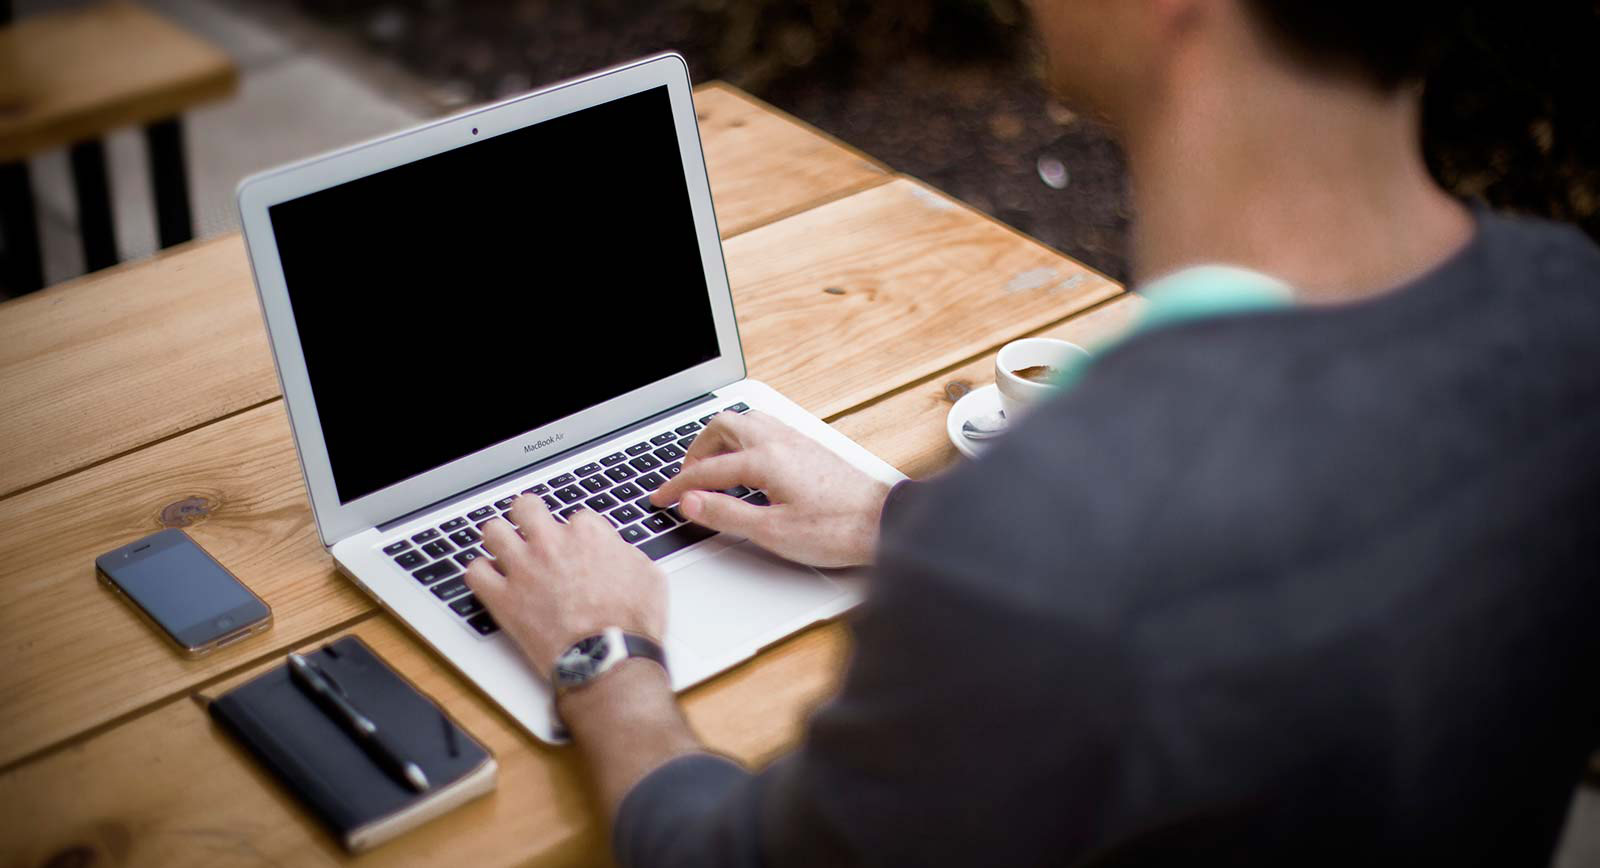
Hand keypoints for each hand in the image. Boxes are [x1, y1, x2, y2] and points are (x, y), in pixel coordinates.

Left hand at [464, 501, 665, 678]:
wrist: (608, 659)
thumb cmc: (630, 624)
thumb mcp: (649, 577)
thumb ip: (627, 555)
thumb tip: (618, 552)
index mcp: (587, 535)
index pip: (575, 517)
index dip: (576, 534)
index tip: (576, 547)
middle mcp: (551, 544)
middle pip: (526, 507)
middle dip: (528, 515)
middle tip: (531, 528)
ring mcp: (523, 569)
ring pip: (493, 531)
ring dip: (499, 538)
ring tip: (504, 549)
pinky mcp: (503, 599)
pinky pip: (475, 573)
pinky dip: (480, 574)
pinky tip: (490, 579)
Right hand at [650, 410, 891, 567]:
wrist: (884, 523)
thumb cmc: (836, 529)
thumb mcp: (773, 532)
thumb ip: (726, 514)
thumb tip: (691, 502)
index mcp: (765, 459)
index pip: (707, 470)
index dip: (678, 486)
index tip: (661, 499)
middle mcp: (779, 441)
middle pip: (722, 427)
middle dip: (696, 451)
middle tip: (685, 479)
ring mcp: (796, 440)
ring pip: (745, 422)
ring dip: (720, 440)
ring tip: (710, 468)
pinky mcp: (809, 447)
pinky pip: (765, 428)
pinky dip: (743, 440)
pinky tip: (746, 463)